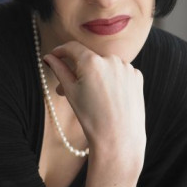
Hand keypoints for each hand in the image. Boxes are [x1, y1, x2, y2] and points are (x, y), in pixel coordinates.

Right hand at [43, 42, 145, 165]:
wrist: (119, 138)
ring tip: (93, 98)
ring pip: (106, 66)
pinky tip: (110, 98)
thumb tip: (49, 57)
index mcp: (92, 61)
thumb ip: (59, 70)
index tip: (55, 56)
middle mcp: (111, 59)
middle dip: (79, 70)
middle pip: (90, 59)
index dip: (61, 51)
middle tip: (70, 89)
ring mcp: (127, 67)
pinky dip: (113, 81)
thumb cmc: (92, 118)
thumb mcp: (71, 92)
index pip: (72, 47)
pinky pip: (121, 73)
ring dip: (97, 75)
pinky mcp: (137, 76)